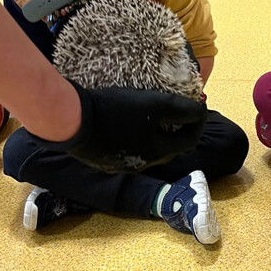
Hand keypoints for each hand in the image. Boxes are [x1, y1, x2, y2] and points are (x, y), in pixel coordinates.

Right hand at [57, 82, 207, 172]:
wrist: (70, 121)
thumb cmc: (115, 111)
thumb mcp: (154, 103)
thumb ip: (181, 109)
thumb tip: (200, 112)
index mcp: (156, 154)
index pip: (189, 141)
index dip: (197, 123)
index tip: (197, 107)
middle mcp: (141, 165)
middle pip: (168, 148)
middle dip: (176, 130)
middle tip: (176, 111)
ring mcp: (119, 166)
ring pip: (146, 150)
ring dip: (153, 135)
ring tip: (151, 116)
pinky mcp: (102, 162)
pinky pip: (126, 150)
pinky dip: (133, 137)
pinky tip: (125, 123)